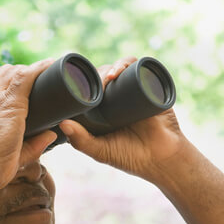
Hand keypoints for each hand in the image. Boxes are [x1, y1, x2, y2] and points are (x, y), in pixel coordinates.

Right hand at [0, 59, 56, 190]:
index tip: (28, 84)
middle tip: (43, 78)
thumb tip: (51, 135)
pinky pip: (26, 76)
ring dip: (32, 69)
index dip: (11, 81)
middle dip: (23, 72)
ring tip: (51, 68)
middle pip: (5, 73)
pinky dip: (40, 69)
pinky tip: (52, 65)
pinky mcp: (9, 102)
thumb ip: (33, 144)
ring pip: (15, 72)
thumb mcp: (11, 152)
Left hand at [59, 56, 191, 182]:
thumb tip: (61, 123)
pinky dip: (129, 64)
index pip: (90, 88)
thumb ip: (80, 140)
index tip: (73, 84)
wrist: (162, 160)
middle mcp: (118, 97)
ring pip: (120, 69)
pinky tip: (120, 70)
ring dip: (112, 67)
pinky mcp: (151, 87)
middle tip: (93, 84)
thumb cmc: (129, 157)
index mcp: (103, 109)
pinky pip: (140, 68)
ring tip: (108, 78)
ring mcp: (134, 90)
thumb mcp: (100, 151)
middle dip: (97, 75)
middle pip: (104, 75)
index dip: (81, 82)